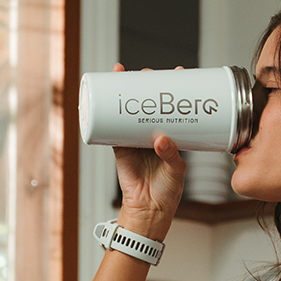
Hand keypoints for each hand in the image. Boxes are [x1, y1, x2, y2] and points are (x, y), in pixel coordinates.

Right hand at [112, 64, 185, 240]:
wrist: (148, 210)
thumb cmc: (168, 192)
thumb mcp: (177, 172)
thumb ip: (172, 155)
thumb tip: (161, 139)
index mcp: (171, 135)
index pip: (172, 107)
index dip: (174, 89)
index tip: (177, 72)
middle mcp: (152, 132)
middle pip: (149, 102)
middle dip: (147, 83)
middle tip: (148, 71)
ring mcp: (134, 137)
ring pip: (130, 108)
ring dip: (125, 90)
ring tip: (123, 72)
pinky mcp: (119, 146)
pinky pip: (111, 124)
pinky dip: (106, 109)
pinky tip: (103, 93)